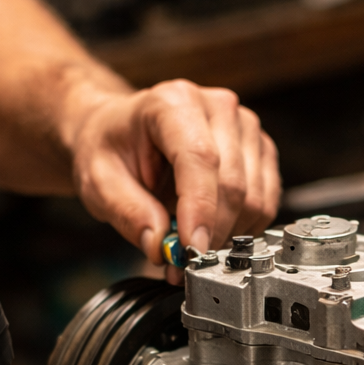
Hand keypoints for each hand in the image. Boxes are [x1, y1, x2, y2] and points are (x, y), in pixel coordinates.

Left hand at [67, 81, 281, 282]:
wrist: (125, 133)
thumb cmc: (112, 148)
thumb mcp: (98, 181)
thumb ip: (127, 212)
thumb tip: (160, 246)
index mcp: (173, 102)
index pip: (200, 158)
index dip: (200, 209)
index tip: (192, 249)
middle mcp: (217, 107)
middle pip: (232, 183)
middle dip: (210, 232)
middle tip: (182, 262)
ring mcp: (244, 127)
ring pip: (254, 198)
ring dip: (226, 233)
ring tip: (191, 239)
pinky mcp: (259, 150)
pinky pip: (265, 203)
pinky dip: (241, 227)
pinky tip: (213, 228)